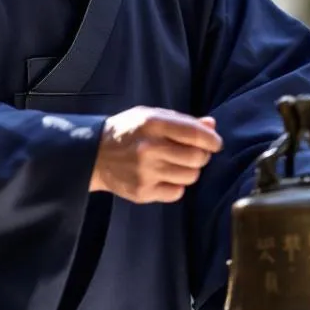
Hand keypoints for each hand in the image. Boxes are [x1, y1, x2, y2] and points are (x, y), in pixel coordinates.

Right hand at [90, 107, 222, 203]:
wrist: (94, 155)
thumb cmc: (128, 131)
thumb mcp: (151, 116)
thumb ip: (182, 121)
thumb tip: (211, 125)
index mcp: (153, 123)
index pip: (195, 134)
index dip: (212, 140)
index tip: (215, 143)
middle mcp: (150, 148)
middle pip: (197, 158)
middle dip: (202, 155)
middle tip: (194, 153)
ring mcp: (146, 172)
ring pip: (190, 177)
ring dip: (190, 171)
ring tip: (178, 164)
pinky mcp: (143, 192)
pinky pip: (177, 192)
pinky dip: (177, 185)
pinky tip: (165, 177)